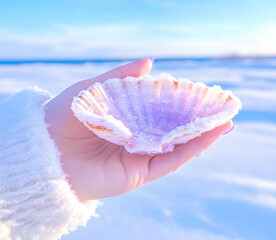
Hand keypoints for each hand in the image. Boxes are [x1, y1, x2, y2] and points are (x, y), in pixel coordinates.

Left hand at [45, 58, 232, 200]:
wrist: (44, 154)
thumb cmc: (63, 119)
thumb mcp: (92, 89)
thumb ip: (121, 77)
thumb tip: (151, 62)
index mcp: (128, 117)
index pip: (161, 108)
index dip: (181, 100)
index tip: (200, 91)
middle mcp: (137, 136)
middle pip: (174, 127)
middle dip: (198, 117)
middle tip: (221, 105)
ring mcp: (141, 155)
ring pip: (179, 144)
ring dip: (203, 133)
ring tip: (226, 119)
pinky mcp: (141, 173)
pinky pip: (172, 160)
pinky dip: (193, 148)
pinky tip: (212, 134)